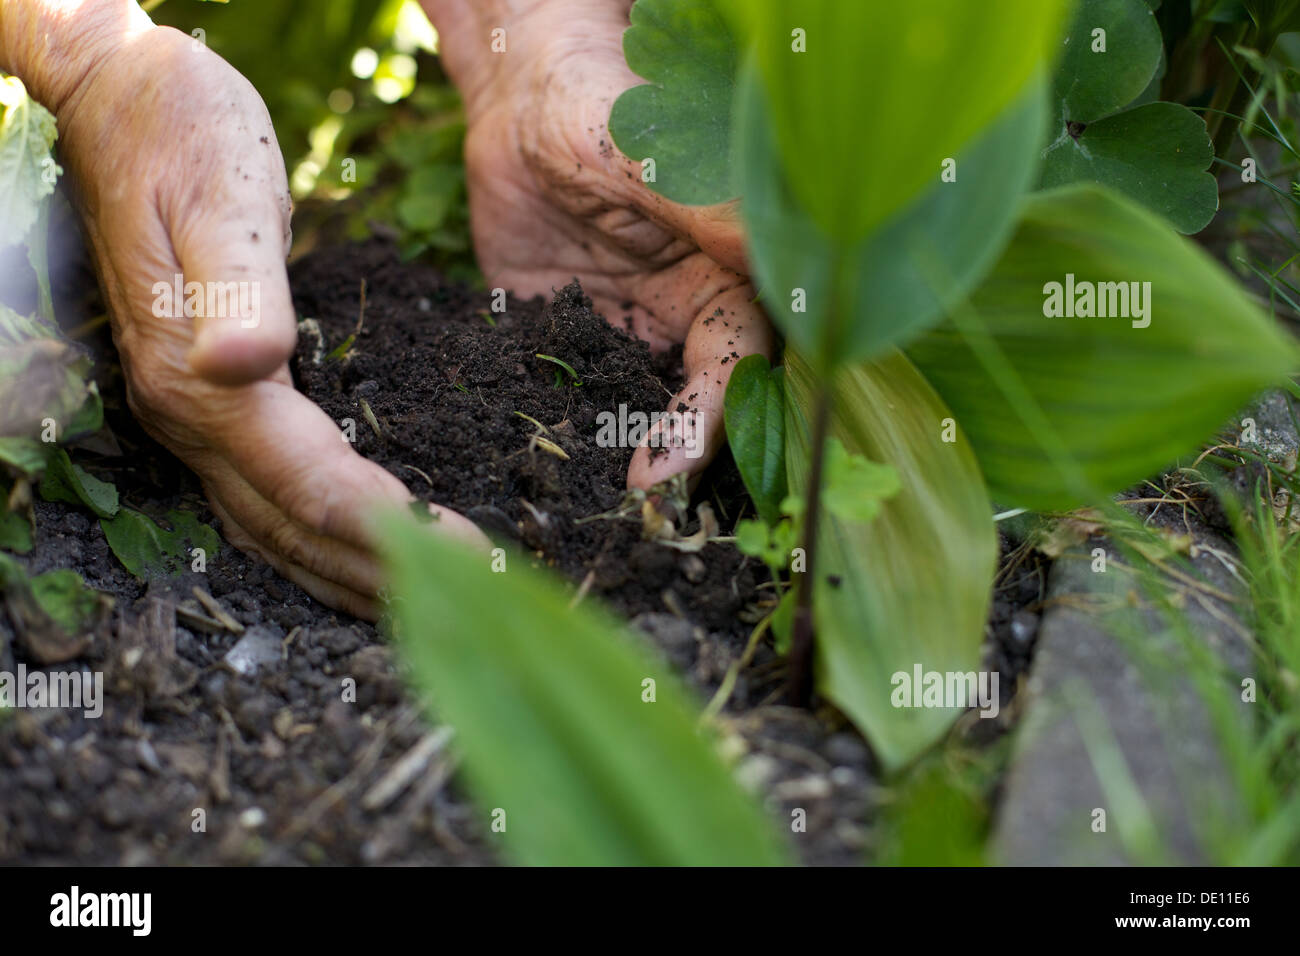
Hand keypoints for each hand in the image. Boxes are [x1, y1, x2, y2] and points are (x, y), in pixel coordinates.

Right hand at [41, 22, 483, 617]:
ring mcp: (192, 414)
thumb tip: (243, 367)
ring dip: (350, 574)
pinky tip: (366, 546)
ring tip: (430, 600)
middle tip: (474, 600)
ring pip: (275, 527)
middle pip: (293, 530)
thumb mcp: (219, 190)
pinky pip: (270, 493)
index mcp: (199, 380)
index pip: (308, 484)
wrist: (115, 99)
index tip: (465, 558)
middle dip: (381, 575)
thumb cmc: (176, 129)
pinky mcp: (208, 399)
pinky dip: (322, 535)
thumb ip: (237, 285)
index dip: (386, 531)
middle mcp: (190, 415)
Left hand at [424, 0, 774, 488]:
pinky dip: (557, 435)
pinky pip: (569, 398)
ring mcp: (628, 337)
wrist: (516, 103)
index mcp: (728, 278)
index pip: (738, 364)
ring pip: (636, 416)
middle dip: (672, 464)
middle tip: (633, 513)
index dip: (712, 419)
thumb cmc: (596, 107)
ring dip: (617, 464)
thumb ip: (705, 212)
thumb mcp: (649, 158)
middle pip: (697, 409)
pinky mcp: (569, 345)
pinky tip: (536, 471)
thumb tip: (778, 260)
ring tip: (585, 512)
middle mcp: (687, 320)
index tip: (669, 467)